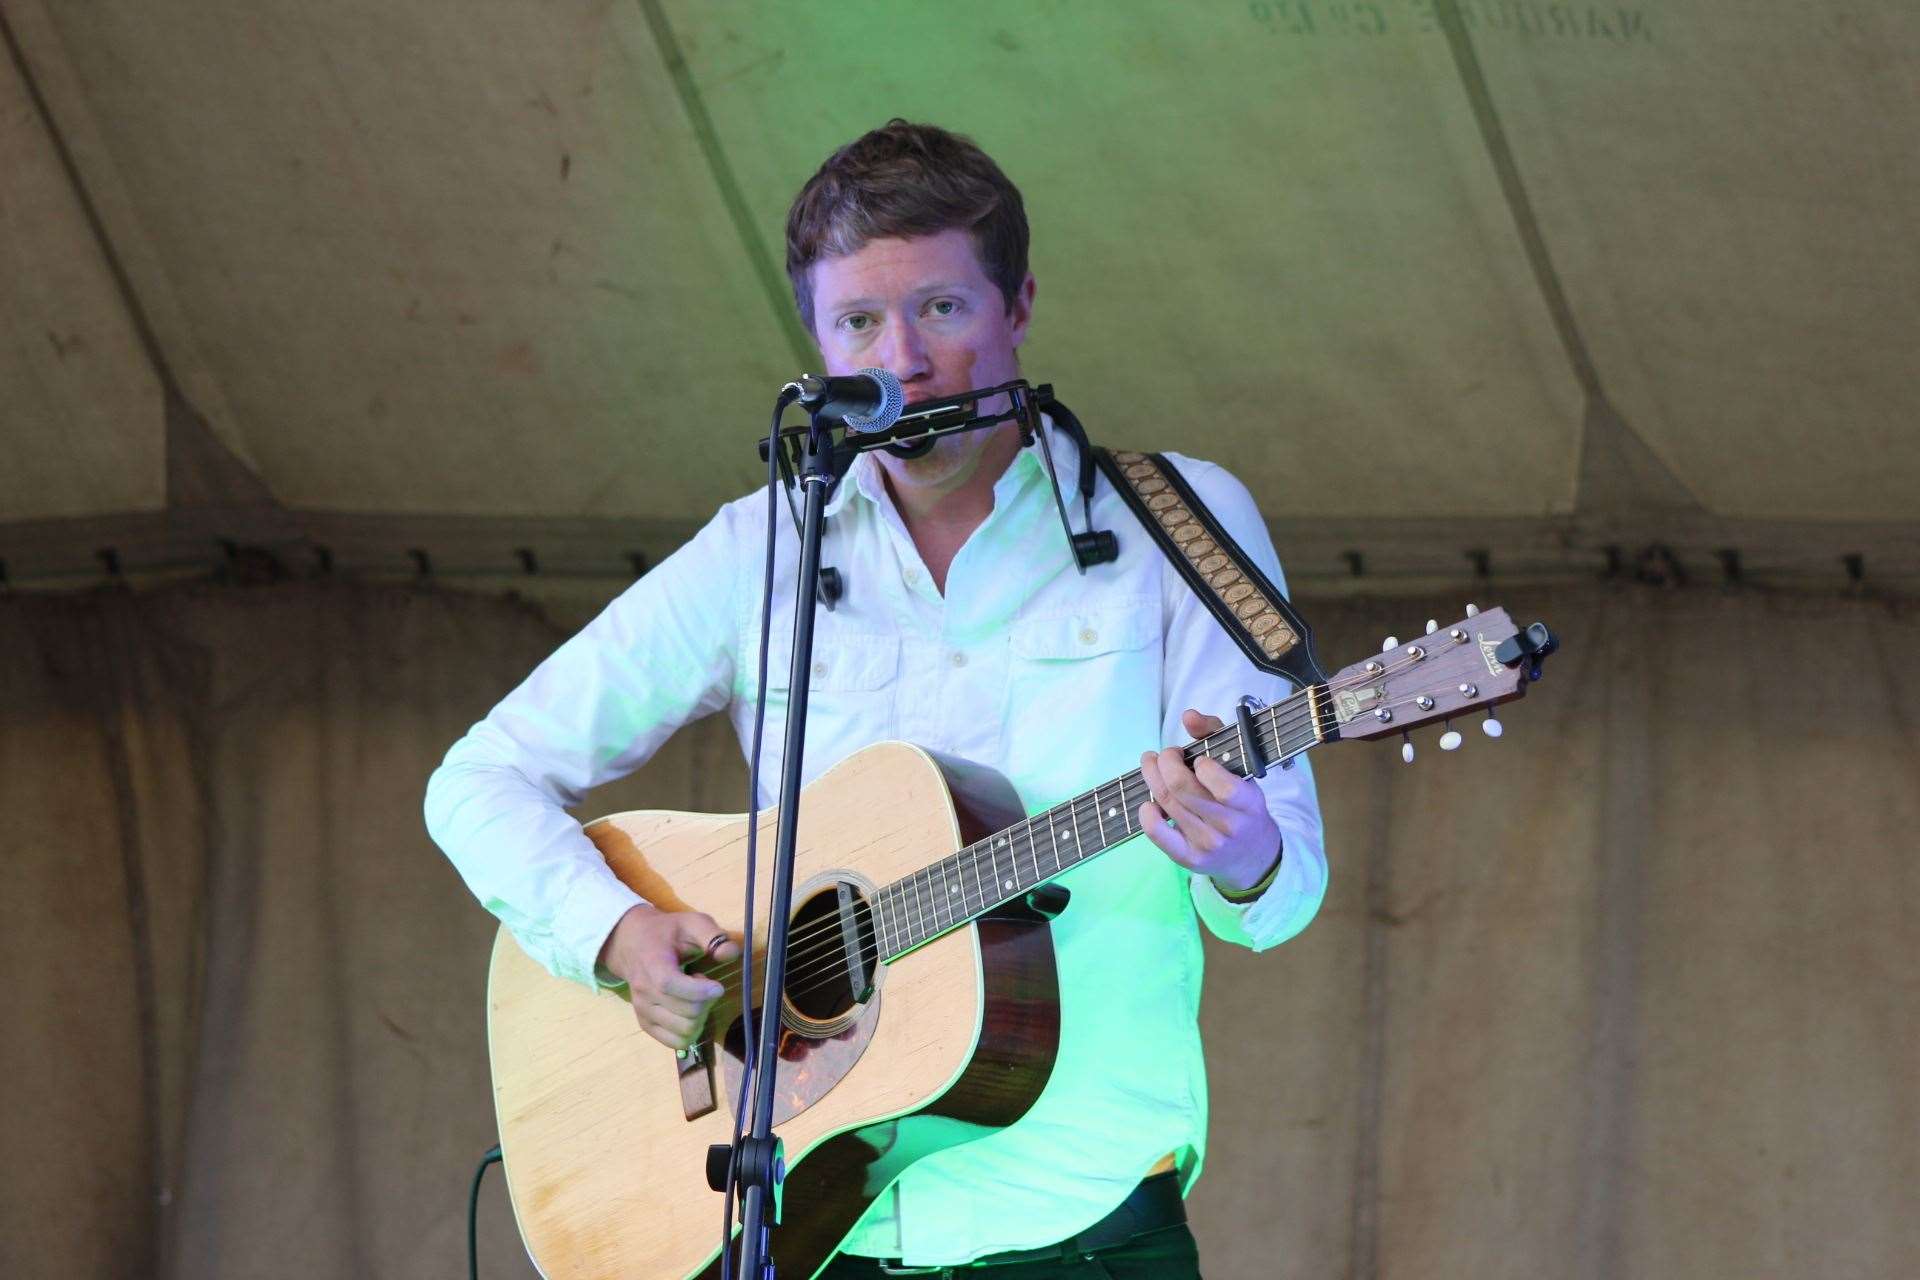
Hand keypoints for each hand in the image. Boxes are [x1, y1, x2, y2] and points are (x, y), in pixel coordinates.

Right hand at [597, 904, 741, 1050]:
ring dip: (700, 1016)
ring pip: (685, 1031)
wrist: (632, 944)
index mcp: (652, 965)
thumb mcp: (692, 922)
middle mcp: (643, 993)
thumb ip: (712, 935)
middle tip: (704, 983)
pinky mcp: (646, 1025)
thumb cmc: (667, 933)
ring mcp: (643, 1012)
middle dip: (707, 1001)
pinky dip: (691, 1031)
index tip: (717, 986)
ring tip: (694, 996)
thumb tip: (730, 953)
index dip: (700, 991)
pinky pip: (676, 1043)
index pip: (672, 986)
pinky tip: (688, 1010)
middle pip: (687, 1013)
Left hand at [1140, 708, 1281, 893]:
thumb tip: (1188, 716)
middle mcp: (1229, 826)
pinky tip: (1149, 802)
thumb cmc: (1242, 803)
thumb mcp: (1240, 767)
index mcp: (1248, 802)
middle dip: (1166, 761)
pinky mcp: (1189, 858)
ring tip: (1152, 764)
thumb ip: (1215, 734)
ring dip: (1152, 776)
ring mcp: (1208, 844)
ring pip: (1167, 803)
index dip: (1202, 765)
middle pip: (1182, 789)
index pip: (1223, 786)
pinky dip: (1147, 814)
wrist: (1252, 854)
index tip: (1196, 758)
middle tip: (1165, 754)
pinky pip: (1158, 834)